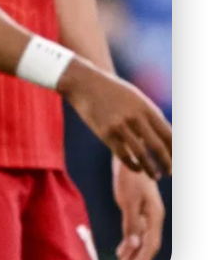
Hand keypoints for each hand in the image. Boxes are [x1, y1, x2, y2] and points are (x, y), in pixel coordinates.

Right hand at [60, 61, 171, 177]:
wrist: (84, 83)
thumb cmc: (113, 91)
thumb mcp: (136, 98)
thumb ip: (150, 115)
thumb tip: (165, 135)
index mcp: (146, 108)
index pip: (168, 134)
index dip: (174, 150)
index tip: (175, 160)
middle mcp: (135, 117)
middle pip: (157, 146)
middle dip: (167, 163)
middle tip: (170, 173)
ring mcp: (119, 126)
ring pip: (141, 154)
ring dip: (151, 169)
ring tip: (156, 176)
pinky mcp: (105, 133)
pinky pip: (123, 155)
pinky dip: (132, 165)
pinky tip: (137, 168)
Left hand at [112, 157, 164, 259]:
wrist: (131, 156)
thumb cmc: (129, 176)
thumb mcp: (127, 200)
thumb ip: (131, 224)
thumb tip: (133, 247)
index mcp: (154, 217)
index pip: (149, 246)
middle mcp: (153, 218)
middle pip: (146, 246)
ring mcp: (146, 214)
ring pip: (140, 240)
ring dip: (130, 255)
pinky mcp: (138, 210)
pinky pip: (135, 232)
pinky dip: (128, 243)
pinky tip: (121, 253)